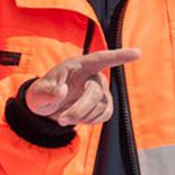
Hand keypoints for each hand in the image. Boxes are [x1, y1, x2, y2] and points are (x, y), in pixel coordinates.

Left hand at [26, 48, 140, 126]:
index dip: (119, 56)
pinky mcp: (104, 105)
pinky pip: (104, 115)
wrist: (48, 108)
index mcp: (79, 65)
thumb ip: (46, 92)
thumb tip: (61, 91)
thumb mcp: (37, 94)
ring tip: (63, 118)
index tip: (137, 53)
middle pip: (95, 92)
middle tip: (61, 120)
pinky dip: (90, 121)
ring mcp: (101, 91)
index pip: (101, 59)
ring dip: (81, 117)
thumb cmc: (43, 95)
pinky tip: (79, 118)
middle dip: (79, 109)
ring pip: (100, 106)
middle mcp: (93, 76)